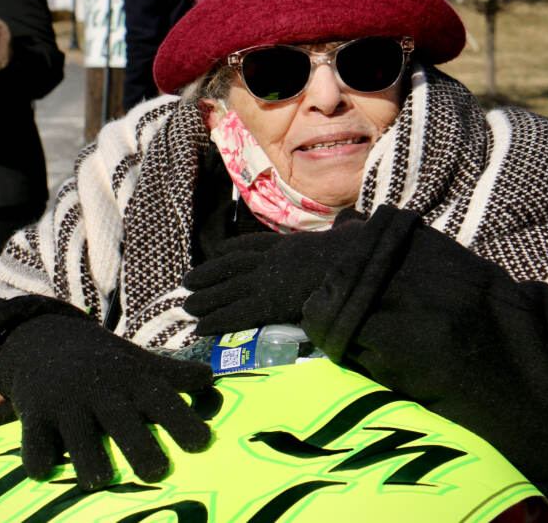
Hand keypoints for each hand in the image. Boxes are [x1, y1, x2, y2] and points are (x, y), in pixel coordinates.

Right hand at [0, 314, 213, 488]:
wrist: (44, 339)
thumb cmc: (104, 362)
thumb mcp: (138, 363)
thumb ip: (174, 375)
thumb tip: (211, 379)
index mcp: (131, 381)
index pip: (162, 400)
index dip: (183, 421)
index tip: (202, 442)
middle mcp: (102, 391)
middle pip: (124, 423)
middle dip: (141, 448)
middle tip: (157, 472)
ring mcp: (67, 404)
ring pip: (80, 439)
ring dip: (89, 460)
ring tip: (99, 480)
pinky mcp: (35, 416)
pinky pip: (36, 443)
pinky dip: (39, 458)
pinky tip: (44, 469)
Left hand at [182, 209, 367, 334]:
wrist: (357, 266)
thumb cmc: (359, 251)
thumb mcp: (349, 233)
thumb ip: (344, 228)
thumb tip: (353, 220)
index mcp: (290, 244)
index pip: (253, 244)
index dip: (232, 249)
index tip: (216, 252)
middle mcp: (272, 259)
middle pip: (232, 265)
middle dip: (208, 273)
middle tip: (187, 281)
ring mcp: (268, 280)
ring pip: (228, 289)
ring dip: (205, 298)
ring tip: (187, 306)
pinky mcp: (268, 303)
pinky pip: (237, 313)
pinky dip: (216, 321)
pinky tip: (200, 328)